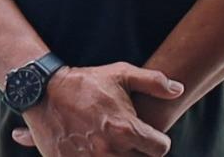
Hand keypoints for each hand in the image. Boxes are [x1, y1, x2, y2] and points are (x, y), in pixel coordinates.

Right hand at [10, 63, 182, 155]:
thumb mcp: (122, 74)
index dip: (158, 142)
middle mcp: (109, 149)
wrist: (45, 94)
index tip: (152, 136)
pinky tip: (95, 148)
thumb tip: (179, 89)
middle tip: (132, 140)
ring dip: (120, 155)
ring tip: (115, 143)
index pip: (159, 149)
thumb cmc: (87, 82)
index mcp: (125, 128)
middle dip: (139, 151)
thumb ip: (154, 82)